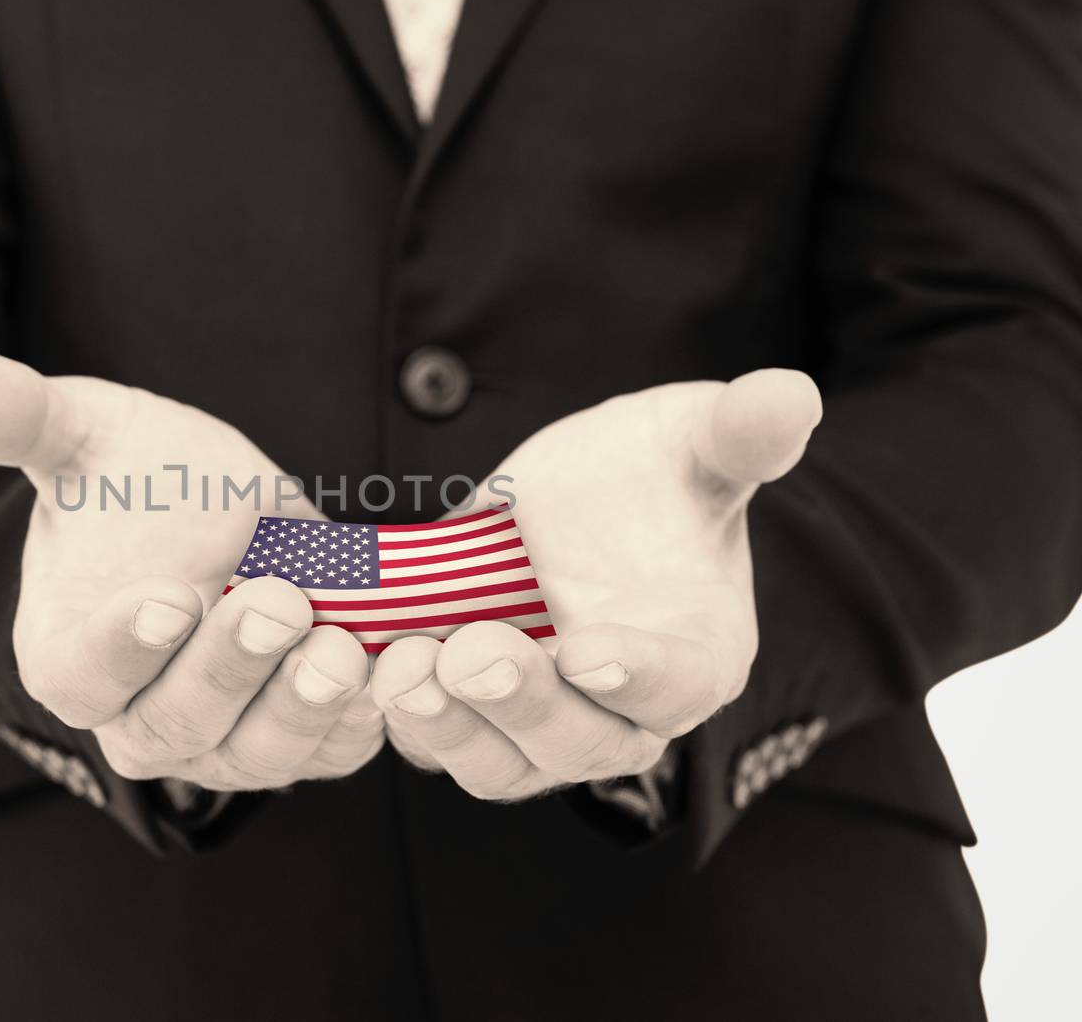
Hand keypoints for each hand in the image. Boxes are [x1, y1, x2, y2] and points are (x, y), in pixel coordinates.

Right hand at [0, 346, 382, 790]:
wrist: (224, 515)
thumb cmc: (139, 479)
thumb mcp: (87, 435)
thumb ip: (19, 418)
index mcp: (70, 657)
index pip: (86, 677)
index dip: (124, 648)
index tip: (168, 599)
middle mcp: (140, 719)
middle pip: (177, 723)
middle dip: (232, 667)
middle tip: (277, 600)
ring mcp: (221, 741)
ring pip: (257, 754)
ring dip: (303, 709)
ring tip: (343, 649)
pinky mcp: (295, 743)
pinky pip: (329, 754)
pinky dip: (362, 726)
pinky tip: (390, 673)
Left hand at [373, 369, 821, 798]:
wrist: (577, 503)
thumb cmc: (654, 478)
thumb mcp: (695, 440)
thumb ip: (741, 432)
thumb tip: (791, 394)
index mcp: (698, 655)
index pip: (676, 685)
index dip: (635, 676)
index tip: (587, 653)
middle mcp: (622, 712)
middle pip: (581, 744)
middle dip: (523, 704)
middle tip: (470, 651)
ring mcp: (543, 726)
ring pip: (502, 764)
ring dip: (452, 730)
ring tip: (406, 670)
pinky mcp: (473, 719)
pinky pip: (437, 745)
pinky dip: (403, 721)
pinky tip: (367, 668)